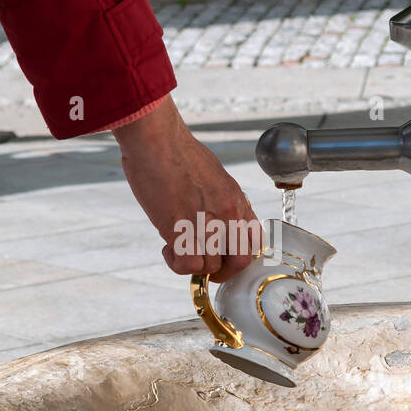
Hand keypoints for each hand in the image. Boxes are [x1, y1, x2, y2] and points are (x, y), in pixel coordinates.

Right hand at [114, 96, 260, 282]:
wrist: (157, 140)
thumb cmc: (178, 152)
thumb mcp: (214, 177)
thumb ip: (220, 202)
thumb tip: (214, 221)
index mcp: (237, 200)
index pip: (254, 243)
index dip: (238, 256)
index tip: (223, 256)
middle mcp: (228, 214)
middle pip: (238, 262)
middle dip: (221, 271)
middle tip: (202, 264)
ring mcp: (206, 223)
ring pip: (210, 267)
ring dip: (192, 264)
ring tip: (175, 246)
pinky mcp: (181, 229)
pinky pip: (188, 265)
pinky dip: (176, 264)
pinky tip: (167, 248)